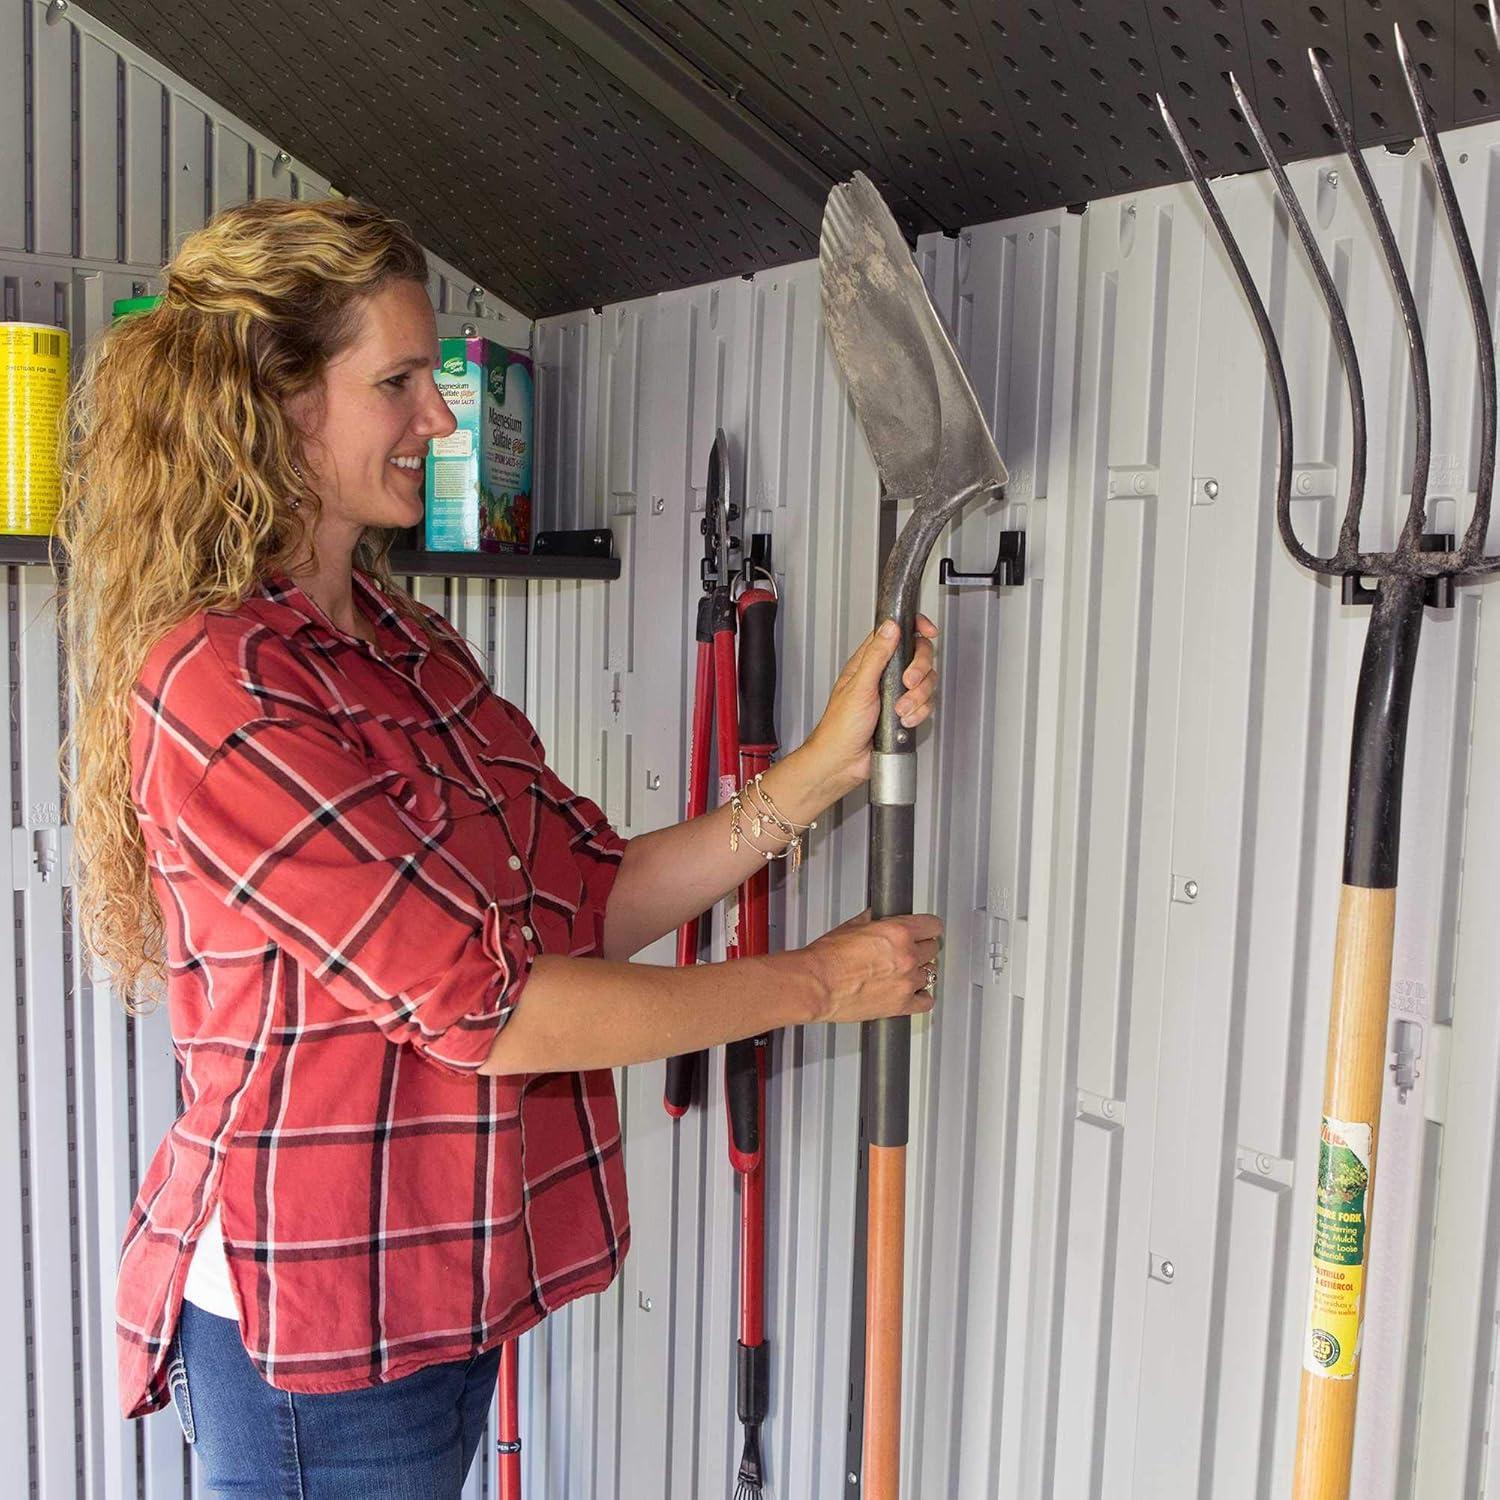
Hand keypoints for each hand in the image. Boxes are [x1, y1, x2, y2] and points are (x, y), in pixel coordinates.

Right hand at [795, 910, 943, 1023]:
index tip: (925, 930)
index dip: (928, 927)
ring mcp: (907, 983)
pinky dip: (921, 996)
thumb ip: (875, 920)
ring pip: (930, 974)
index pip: (933, 925)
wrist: (816, 985)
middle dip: (921, 948)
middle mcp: (907, 957)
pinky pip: (926, 1001)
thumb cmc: (827, 958)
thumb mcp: (852, 926)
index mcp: (899, 933)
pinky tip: (912, 991)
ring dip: (918, 971)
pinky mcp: (901, 1005)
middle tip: (907, 950)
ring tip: (903, 971)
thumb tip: (880, 918)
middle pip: (932, 949)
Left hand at [800, 614, 938, 796]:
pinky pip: (925, 705)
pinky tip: (903, 722)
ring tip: (899, 710)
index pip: (895, 634)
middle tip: (908, 682)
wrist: (843, 762)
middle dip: (919, 670)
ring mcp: (896, 693)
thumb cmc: (840, 727)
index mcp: (869, 662)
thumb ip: (876, 655)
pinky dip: (919, 713)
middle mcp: (884, 675)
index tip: (928, 632)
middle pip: (918, 656)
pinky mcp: (905, 712)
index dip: (915, 628)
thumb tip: (890, 627)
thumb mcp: (859, 686)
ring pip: (925, 682)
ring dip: (917, 698)